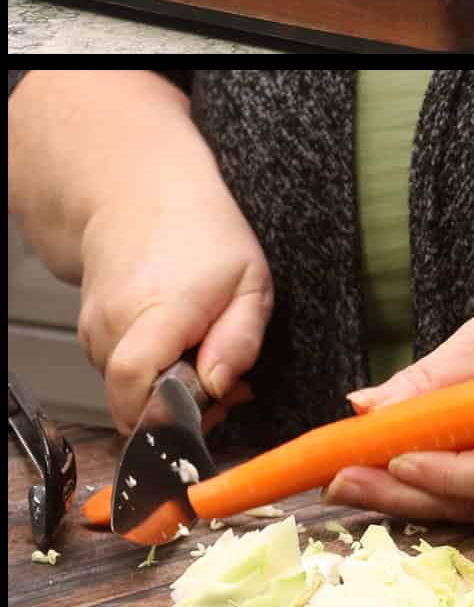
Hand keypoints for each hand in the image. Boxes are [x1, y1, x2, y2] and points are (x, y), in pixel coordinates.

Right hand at [79, 161, 272, 434]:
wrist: (142, 193)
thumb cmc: (205, 234)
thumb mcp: (251, 281)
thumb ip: (241, 339)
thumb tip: (219, 387)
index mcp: (160, 310)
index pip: (136, 383)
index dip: (166, 413)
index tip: (209, 408)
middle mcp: (115, 323)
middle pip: (132, 399)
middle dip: (180, 408)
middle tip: (224, 389)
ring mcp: (94, 327)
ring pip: (126, 389)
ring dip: (165, 387)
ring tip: (203, 356)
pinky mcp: (89, 330)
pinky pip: (118, 370)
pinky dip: (150, 370)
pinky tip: (177, 345)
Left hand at [325, 283, 473, 522]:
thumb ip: (435, 377)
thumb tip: (368, 406)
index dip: (444, 473)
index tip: (392, 458)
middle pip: (473, 499)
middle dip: (403, 492)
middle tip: (339, 480)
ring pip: (465, 504)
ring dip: (403, 495)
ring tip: (345, 481)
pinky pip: (468, 496)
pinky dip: (424, 488)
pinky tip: (380, 477)